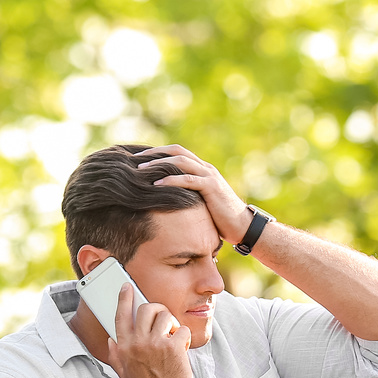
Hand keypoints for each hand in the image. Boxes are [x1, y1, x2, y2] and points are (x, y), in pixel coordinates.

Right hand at [108, 283, 192, 377]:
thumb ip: (116, 355)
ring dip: (172, 324)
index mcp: (124, 347)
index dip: (124, 298)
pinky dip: (185, 337)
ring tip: (174, 338)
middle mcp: (138, 342)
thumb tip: (111, 340)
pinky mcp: (173, 348)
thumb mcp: (124, 373)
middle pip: (146, 308)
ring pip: (165, 315)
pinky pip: (182, 329)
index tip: (127, 287)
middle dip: (157, 309)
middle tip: (164, 320)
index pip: (121, 315)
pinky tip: (183, 349)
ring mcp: (156, 344)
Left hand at [135, 145, 251, 243]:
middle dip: (154, 153)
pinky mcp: (212, 188)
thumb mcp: (200, 203)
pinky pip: (188, 180)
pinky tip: (156, 185)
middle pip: (176, 151)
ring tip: (140, 170)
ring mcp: (209, 176)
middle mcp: (205, 168)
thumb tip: (166, 200)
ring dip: (158, 164)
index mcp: (202, 169)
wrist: (243, 226)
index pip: (176, 153)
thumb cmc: (220, 218)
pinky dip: (171, 181)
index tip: (138, 158)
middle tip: (134, 158)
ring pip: (180, 162)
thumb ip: (187, 195)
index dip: (157, 153)